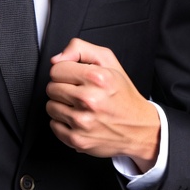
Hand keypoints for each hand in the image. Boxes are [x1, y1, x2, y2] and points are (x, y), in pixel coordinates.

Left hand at [47, 38, 159, 169]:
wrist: (139, 128)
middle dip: (63, 88)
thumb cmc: (123, 95)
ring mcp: (83, 122)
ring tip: (79, 107)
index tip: (75, 78)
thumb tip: (56, 59)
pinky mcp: (78, 139)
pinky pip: (53, 126)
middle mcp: (89, 100)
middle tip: (79, 93)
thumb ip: (80, 49)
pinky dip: (63, 123)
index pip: (56, 70)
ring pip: (50, 107)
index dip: (65, 72)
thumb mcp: (109, 62)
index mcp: (97, 78)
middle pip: (51, 88)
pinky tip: (79, 119)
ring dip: (62, 106)